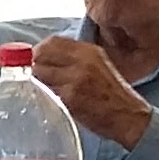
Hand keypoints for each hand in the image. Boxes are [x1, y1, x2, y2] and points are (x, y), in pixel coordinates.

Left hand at [29, 37, 153, 148]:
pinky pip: (46, 92)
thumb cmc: (113, 96)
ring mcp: (75, 79)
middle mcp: (82, 61)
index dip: (38, 50)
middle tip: (28, 77)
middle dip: (31, 66)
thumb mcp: (99, 67)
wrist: (130, 117)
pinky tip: (45, 102)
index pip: (53, 42)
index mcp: (89, 51)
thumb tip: (47, 60)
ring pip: (40, 74)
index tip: (32, 59)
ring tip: (36, 90)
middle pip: (42, 55)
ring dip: (33, 82)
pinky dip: (41, 96)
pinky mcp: (71, 97)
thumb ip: (76, 61)